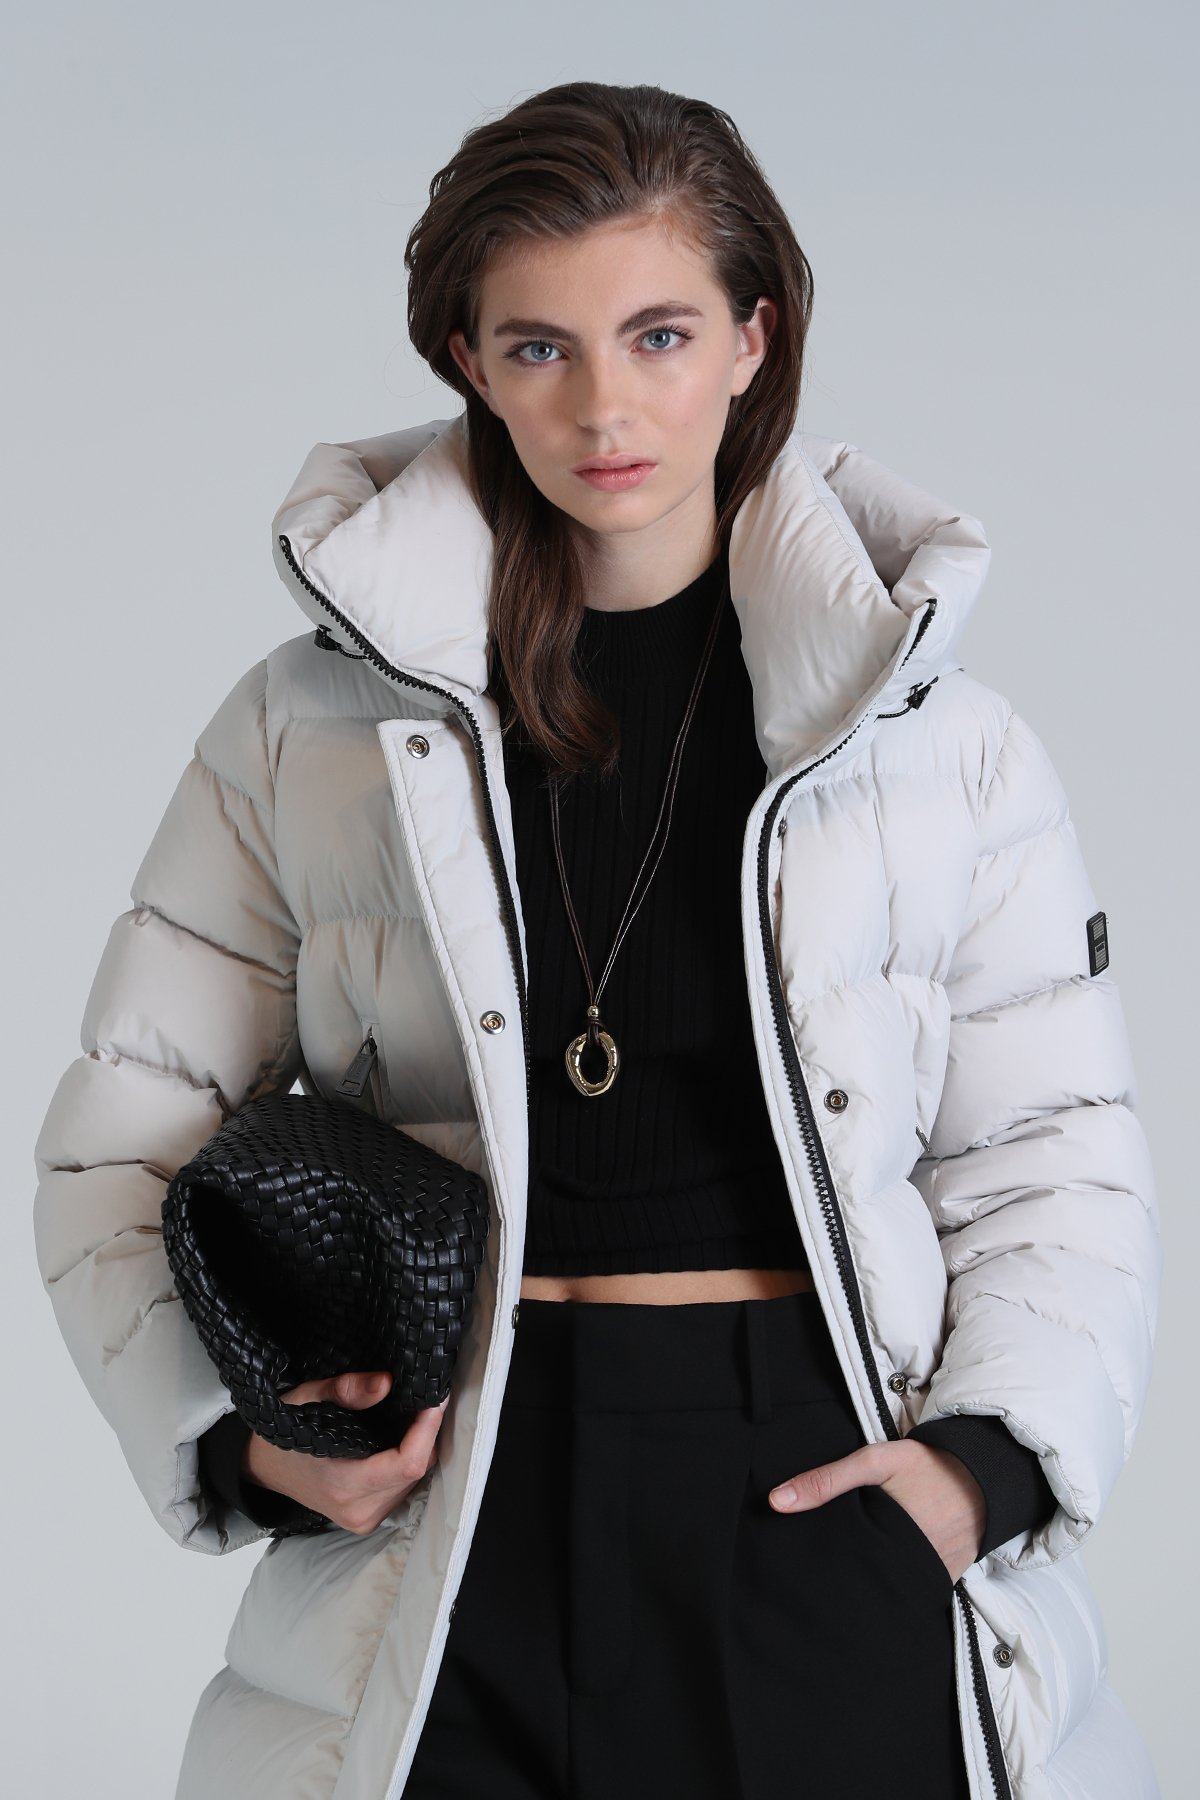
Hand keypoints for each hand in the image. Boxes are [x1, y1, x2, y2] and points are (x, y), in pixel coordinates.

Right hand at [242, 1370, 449, 1536]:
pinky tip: (401, 1438)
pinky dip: (410, 1461)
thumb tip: (387, 1383)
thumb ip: (348, 1390)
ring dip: (421, 1447)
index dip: (427, 1430)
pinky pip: (405, 1487)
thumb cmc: (286, 1429)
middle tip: (426, 1398)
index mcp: (344, 1484)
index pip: (407, 1464)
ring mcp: (365, 1518)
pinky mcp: (370, 1517)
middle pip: (418, 1471)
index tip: (434, 1399)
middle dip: (428, 1434)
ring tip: (413, 1415)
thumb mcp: (308, 1397)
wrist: (265, 1466)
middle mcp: (359, 1509)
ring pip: (417, 1480)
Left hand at [768, 1438, 985, 1582]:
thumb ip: (827, 1480)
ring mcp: (931, 1578)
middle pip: (865, 1582)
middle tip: (819, 1576)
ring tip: (846, 1580)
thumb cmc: (925, 1466)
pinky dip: (898, 1583)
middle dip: (844, 1579)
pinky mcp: (945, 1580)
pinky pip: (914, 1588)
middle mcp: (913, 1567)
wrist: (983, 1474)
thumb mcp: (874, 1461)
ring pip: (889, 1588)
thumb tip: (776, 1501)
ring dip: (871, 1583)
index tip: (800, 1569)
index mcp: (891, 1540)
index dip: (822, 1568)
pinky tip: (879, 1576)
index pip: (844, 1567)